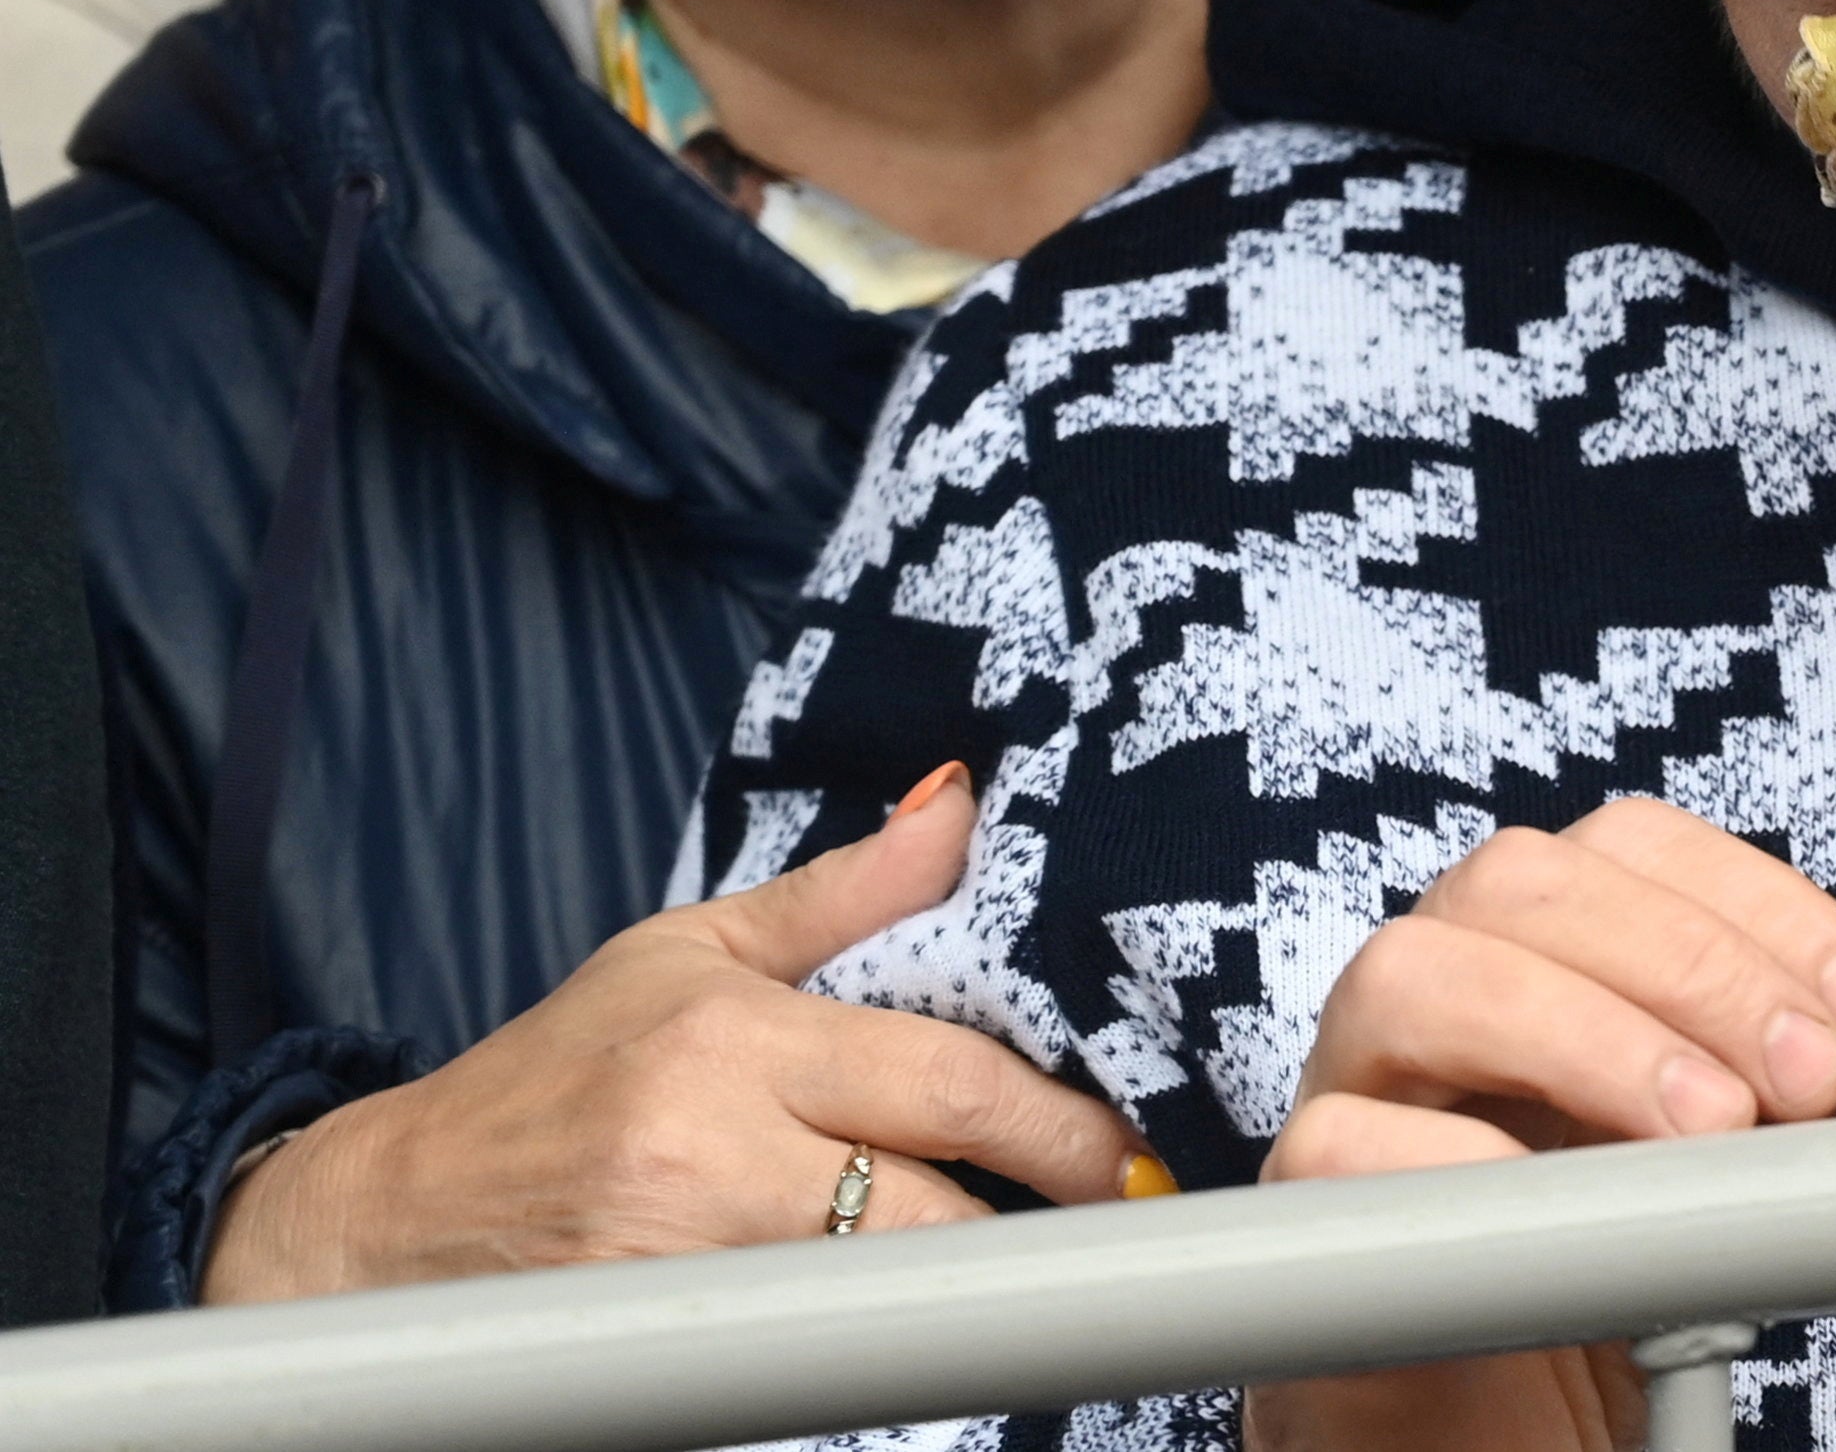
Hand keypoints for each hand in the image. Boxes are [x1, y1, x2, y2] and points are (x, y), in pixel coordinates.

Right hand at [203, 766, 1150, 1301]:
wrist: (381, 1226)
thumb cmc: (550, 1077)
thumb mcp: (687, 952)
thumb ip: (843, 894)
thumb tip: (964, 804)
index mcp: (733, 1039)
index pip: (944, 1078)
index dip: (1060, 1118)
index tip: (1133, 1138)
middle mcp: (712, 1155)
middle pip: (935, 1198)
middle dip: (1046, 1206)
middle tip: (1124, 1205)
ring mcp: (687, 1268)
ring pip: (885, 1287)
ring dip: (967, 1275)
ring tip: (1030, 1249)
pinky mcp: (662, 1353)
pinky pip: (814, 1349)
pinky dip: (876, 1335)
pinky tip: (913, 1311)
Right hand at [1243, 797, 1835, 1451]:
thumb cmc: (1626, 1297)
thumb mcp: (1752, 1166)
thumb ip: (1813, 1082)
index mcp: (1545, 958)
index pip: (1628, 849)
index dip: (1751, 903)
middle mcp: (1439, 1000)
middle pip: (1523, 880)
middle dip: (1690, 964)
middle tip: (1805, 1076)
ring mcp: (1356, 1093)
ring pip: (1411, 974)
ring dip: (1587, 1036)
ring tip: (1709, 1134)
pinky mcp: (1307, 1219)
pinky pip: (1341, 1145)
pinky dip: (1467, 1161)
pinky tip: (1576, 1217)